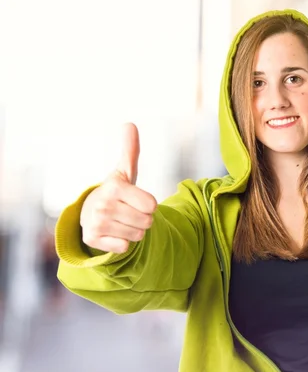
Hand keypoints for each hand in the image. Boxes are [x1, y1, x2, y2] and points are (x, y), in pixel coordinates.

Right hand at [80, 123, 156, 252]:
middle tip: (128, 212)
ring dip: (134, 231)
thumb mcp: (125, 171)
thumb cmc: (115, 192)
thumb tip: (129, 124)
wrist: (89, 212)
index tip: (135, 199)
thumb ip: (131, 150)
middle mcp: (103, 205)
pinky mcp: (92, 240)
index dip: (149, 204)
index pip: (152, 205)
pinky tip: (112, 232)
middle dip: (143, 219)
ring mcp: (96, 223)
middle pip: (148, 222)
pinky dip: (122, 243)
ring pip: (139, 236)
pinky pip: (125, 247)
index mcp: (115, 187)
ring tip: (121, 221)